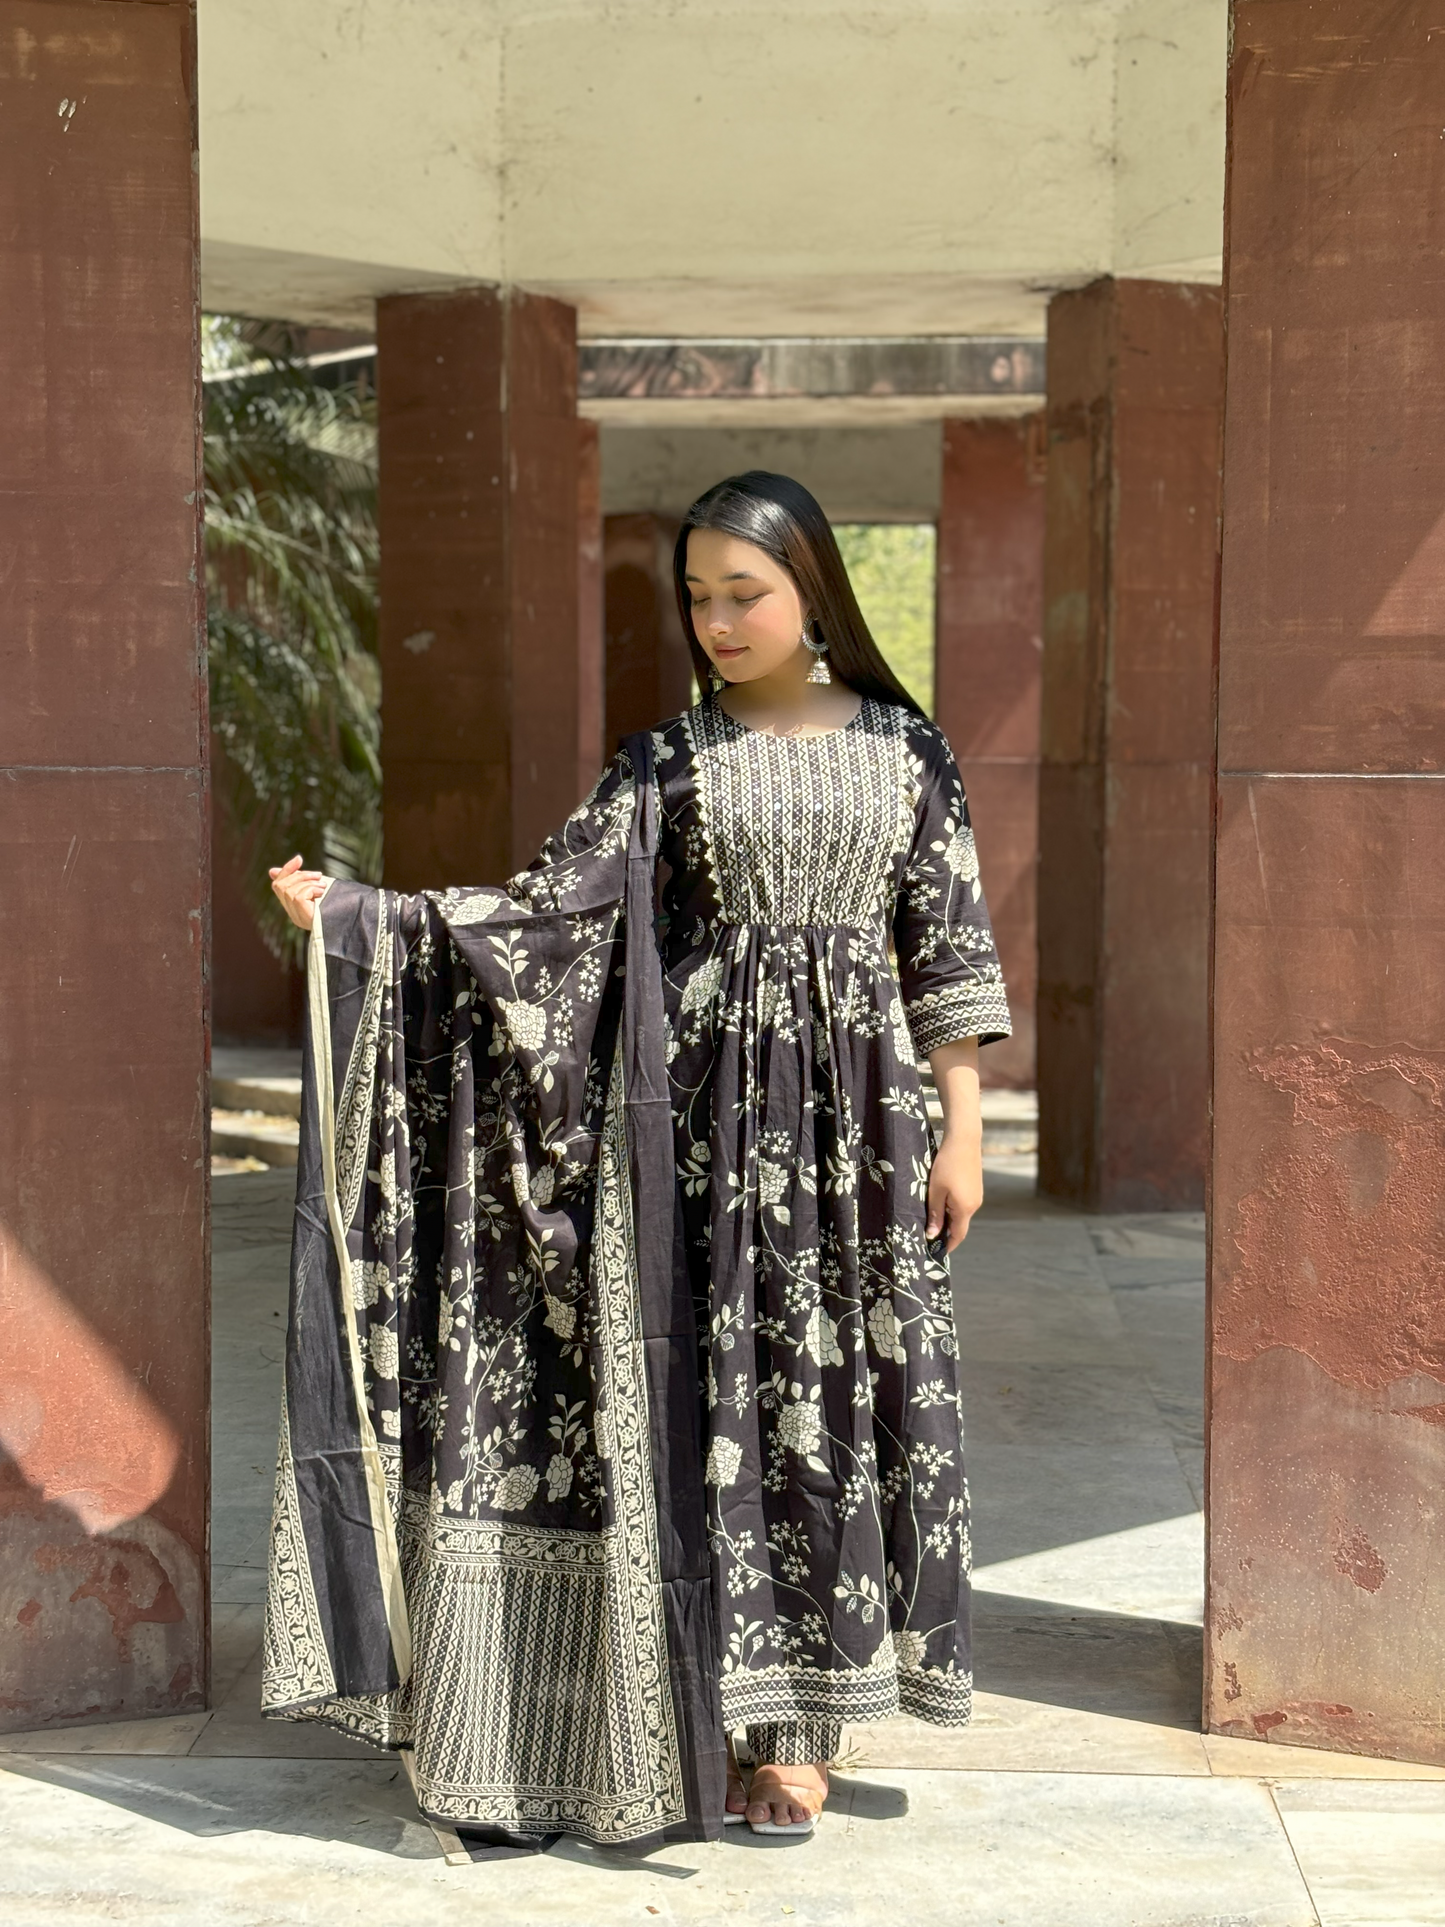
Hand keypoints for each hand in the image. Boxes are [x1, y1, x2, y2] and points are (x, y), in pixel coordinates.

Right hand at [269, 855, 332, 931]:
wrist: (350, 919)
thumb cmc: (336, 903)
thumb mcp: (315, 888)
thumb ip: (298, 880)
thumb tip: (271, 871)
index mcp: (294, 907)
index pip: (278, 886)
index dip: (286, 870)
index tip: (299, 859)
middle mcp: (292, 913)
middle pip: (280, 886)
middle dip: (300, 876)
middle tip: (319, 875)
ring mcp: (296, 916)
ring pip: (289, 890)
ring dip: (308, 882)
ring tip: (323, 886)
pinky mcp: (302, 916)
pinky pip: (298, 896)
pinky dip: (310, 889)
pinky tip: (321, 893)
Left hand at [926, 1131, 983, 1251]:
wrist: (964, 1140)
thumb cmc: (946, 1165)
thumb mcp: (936, 1191)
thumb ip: (935, 1214)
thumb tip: (933, 1235)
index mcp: (965, 1208)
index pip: (957, 1235)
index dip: (948, 1245)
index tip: (938, 1252)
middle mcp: (974, 1205)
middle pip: (960, 1225)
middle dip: (946, 1232)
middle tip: (929, 1235)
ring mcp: (977, 1195)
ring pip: (961, 1213)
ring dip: (948, 1218)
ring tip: (932, 1218)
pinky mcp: (975, 1187)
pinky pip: (964, 1204)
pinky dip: (953, 1208)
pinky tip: (941, 1201)